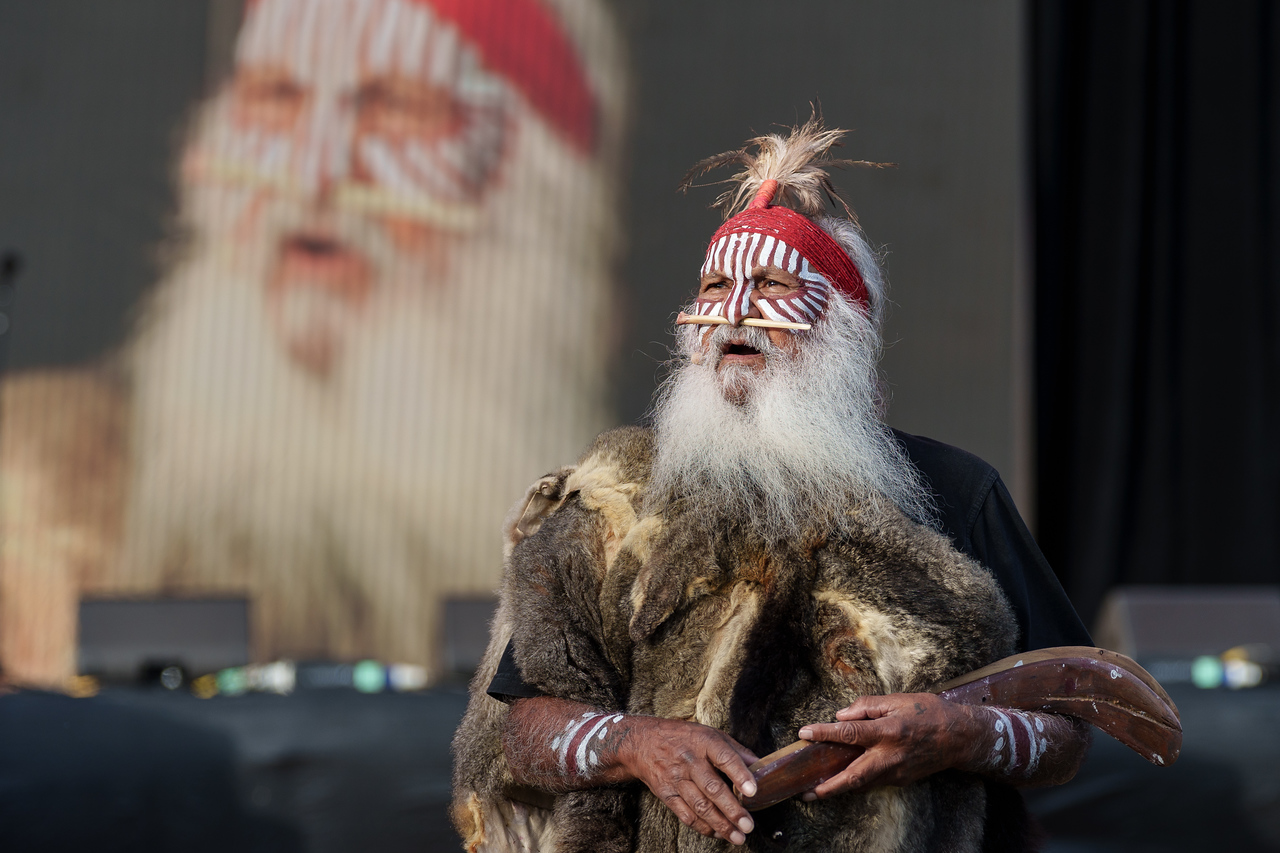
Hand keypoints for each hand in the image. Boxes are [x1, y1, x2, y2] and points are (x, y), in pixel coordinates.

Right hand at [619, 716, 759, 845]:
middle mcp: (689, 760)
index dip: (740, 774)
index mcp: (704, 741)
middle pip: (712, 788)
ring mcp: (676, 778)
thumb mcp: (710, 734)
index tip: (753, 791)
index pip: (724, 757)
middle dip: (731, 809)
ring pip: (699, 806)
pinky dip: (703, 827)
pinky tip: (717, 833)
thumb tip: (763, 766)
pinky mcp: (666, 794)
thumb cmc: (683, 737)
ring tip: (737, 837)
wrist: (643, 743)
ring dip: (720, 824)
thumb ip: (736, 751)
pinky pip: (685, 815)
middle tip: (748, 825)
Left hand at [796, 693, 979, 798]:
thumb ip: (866, 706)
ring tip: (816, 789)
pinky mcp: (901, 780)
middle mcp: (890, 755)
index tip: (804, 733)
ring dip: (839, 788)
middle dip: (829, 787)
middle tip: (807, 792)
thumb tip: (841, 716)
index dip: (824, 733)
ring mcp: (896, 772)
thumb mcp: (897, 700)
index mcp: (888, 731)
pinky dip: (857, 782)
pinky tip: (844, 779)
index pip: (849, 733)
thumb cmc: (928, 712)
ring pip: (863, 785)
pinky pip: (875, 782)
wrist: (960, 737)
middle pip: (853, 776)